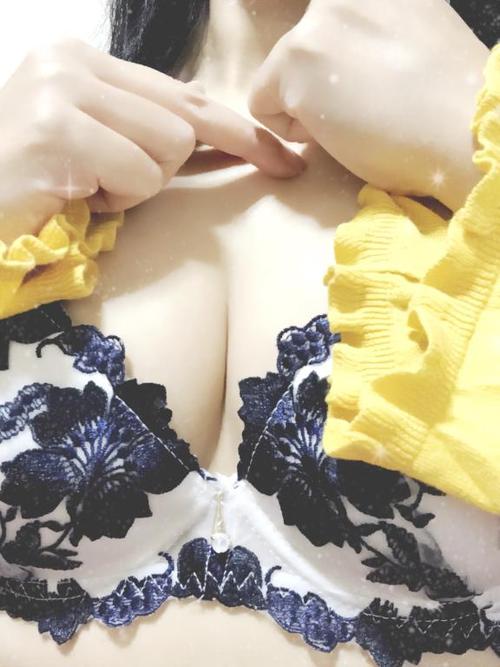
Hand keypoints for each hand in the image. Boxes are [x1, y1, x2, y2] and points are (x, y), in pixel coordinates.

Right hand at [0, 37, 305, 242]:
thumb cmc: (34, 186)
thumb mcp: (97, 146)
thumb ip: (148, 126)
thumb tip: (205, 109)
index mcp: (83, 61)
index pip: (185, 95)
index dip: (238, 133)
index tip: (285, 159)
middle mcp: (71, 63)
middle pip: (184, 123)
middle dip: (161, 168)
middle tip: (105, 183)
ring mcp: (61, 92)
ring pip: (169, 148)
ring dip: (133, 186)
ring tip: (83, 188)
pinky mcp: (56, 132)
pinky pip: (138, 174)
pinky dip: (115, 200)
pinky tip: (75, 197)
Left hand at [248, 0, 489, 210]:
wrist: (464, 133)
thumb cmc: (450, 105)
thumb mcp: (415, 40)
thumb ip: (376, 35)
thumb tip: (346, 64)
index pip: (324, 15)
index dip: (312, 43)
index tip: (317, 59)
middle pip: (301, 46)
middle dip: (321, 82)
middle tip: (365, 108)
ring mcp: (317, 21)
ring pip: (281, 75)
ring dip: (307, 106)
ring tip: (355, 123)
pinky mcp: (295, 61)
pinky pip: (262, 105)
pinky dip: (290, 130)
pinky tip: (334, 135)